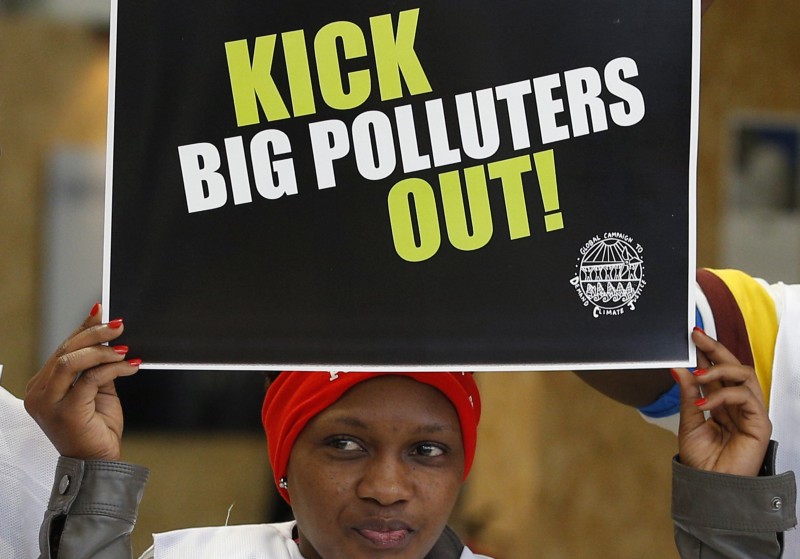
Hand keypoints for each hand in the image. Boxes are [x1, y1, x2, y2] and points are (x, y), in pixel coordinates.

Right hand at [24, 303, 140, 460]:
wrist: (98, 463)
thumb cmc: (96, 429)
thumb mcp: (97, 390)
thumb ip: (96, 367)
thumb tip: (108, 339)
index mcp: (43, 386)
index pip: (62, 349)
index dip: (82, 329)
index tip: (100, 313)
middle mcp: (40, 393)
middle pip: (65, 350)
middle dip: (94, 333)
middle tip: (118, 326)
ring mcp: (49, 403)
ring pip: (71, 360)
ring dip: (101, 350)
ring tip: (124, 349)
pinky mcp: (66, 411)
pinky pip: (90, 378)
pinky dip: (113, 368)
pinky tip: (129, 366)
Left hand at [674, 328, 770, 475]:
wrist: (709, 486)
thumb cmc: (702, 460)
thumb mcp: (689, 421)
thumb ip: (688, 395)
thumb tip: (678, 369)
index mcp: (721, 402)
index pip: (718, 370)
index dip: (707, 352)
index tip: (692, 335)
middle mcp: (738, 403)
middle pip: (734, 366)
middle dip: (715, 348)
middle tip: (697, 336)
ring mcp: (750, 411)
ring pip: (744, 375)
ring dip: (718, 370)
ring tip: (697, 376)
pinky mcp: (760, 422)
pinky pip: (745, 397)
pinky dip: (722, 395)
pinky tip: (704, 403)